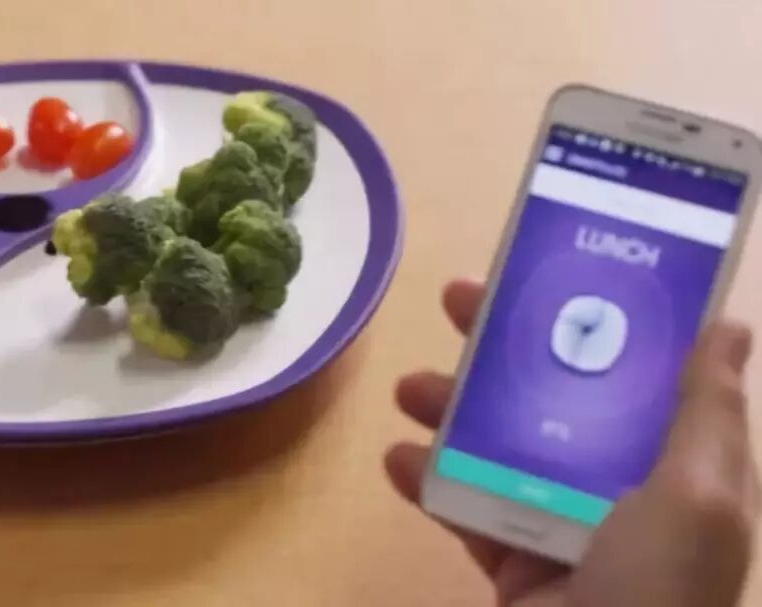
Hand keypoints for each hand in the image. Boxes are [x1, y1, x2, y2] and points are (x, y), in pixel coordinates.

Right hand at [386, 279, 759, 606]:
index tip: (548, 270)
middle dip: (505, 347)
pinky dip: (427, 481)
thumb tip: (730, 324)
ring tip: (407, 388)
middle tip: (455, 302)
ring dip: (450, 409)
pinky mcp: (510, 564)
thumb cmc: (657, 588)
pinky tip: (395, 459)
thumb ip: (708, 411)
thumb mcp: (702, 497)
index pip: (631, 371)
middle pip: (554, 396)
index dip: (593, 316)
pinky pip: (464, 507)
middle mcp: (616, 489)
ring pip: (498, 445)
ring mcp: (559, 527)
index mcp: (671, 465)